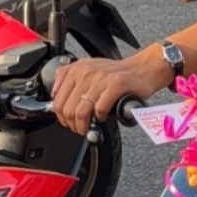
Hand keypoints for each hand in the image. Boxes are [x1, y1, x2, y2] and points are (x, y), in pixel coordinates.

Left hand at [52, 51, 169, 135]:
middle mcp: (87, 72)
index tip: (69, 123)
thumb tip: (53, 94)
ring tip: (90, 127)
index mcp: (77, 70)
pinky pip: (100, 109)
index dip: (62, 118)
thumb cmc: (116, 73)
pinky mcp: (117, 85)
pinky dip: (100, 118)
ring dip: (84, 126)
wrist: (142, 69)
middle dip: (73, 125)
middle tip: (81, 129)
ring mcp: (102, 78)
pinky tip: (104, 117)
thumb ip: (68, 77)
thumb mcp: (88, 68)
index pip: (58, 101)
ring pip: (81, 112)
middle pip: (68, 110)